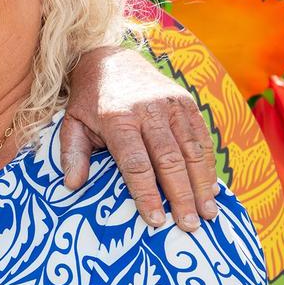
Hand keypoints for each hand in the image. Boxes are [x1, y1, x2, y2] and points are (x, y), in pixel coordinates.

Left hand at [62, 45, 218, 231]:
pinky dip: (208, 164)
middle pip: (169, 160)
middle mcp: (148, 110)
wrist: (110, 58)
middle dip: (181, 196)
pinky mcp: (186, 102)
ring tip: (208, 213)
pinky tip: (211, 188)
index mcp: (118, 117)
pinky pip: (202, 137)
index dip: (147, 194)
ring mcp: (171, 104)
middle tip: (189, 226)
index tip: (156, 220)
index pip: (136, 163)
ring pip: (192, 150)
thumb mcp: (72, 123)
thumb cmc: (89, 100)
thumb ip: (72, 153)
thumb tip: (72, 185)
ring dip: (202, 184)